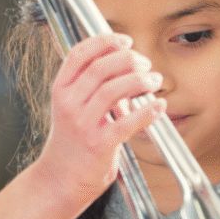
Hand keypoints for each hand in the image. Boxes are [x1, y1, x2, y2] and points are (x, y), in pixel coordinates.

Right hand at [39, 34, 165, 198]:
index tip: (125, 41)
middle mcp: (68, 104)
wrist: (61, 177)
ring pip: (114, 90)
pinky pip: (127, 123)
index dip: (104, 42)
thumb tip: (122, 61)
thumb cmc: (72, 140)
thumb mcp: (70, 106)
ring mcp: (82, 124)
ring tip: (154, 80)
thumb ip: (88, 85)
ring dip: (140, 81)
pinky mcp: (98, 144)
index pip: (78, 54)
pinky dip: (147, 112)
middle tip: (145, 63)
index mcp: (60, 90)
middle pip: (100, 68)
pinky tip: (159, 105)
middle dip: (129, 60)